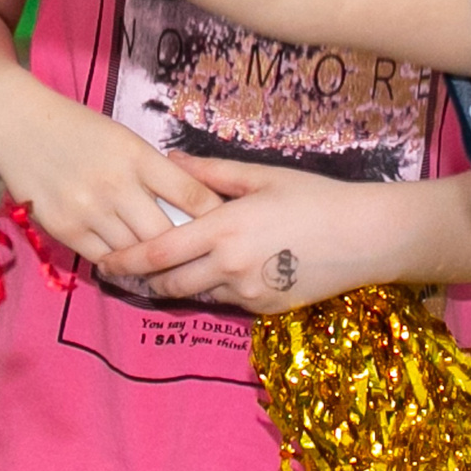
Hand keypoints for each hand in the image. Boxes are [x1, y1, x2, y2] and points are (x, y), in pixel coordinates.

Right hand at [0, 87, 223, 263]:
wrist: (17, 123)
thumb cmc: (76, 127)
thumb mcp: (123, 138)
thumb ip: (154, 171)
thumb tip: (191, 206)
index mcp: (137, 156)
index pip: (192, 195)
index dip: (215, 217)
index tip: (228, 229)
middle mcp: (115, 185)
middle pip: (167, 234)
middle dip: (187, 249)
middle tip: (201, 260)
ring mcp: (88, 210)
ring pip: (136, 253)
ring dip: (153, 264)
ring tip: (170, 270)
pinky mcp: (63, 228)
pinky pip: (104, 258)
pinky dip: (120, 264)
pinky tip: (130, 266)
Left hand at [97, 156, 407, 312]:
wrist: (368, 237)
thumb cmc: (315, 196)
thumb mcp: (260, 176)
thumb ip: (208, 174)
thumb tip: (168, 161)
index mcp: (223, 230)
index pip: (157, 253)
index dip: (124, 261)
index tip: (102, 260)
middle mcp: (230, 267)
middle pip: (167, 284)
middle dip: (139, 281)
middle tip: (118, 274)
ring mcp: (249, 293)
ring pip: (195, 295)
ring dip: (171, 288)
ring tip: (150, 278)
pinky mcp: (266, 310)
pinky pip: (225, 302)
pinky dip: (209, 291)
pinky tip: (204, 277)